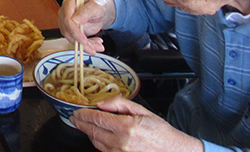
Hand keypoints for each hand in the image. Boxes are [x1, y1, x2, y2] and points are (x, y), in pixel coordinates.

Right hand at [57, 0, 114, 52]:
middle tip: (93, 49)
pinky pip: (76, 41)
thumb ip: (86, 11)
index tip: (84, 41)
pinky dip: (87, 46)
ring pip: (72, 39)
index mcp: (69, 4)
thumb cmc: (99, 6)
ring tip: (98, 47)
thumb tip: (75, 20)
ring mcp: (67, 24)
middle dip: (80, 42)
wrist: (102, 12)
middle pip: (67, 31)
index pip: (67, 20)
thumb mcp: (96, 7)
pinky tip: (97, 44)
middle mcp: (65, 14)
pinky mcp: (72, 32)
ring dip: (85, 46)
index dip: (75, 32)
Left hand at [72, 97, 203, 151]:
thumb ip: (120, 104)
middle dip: (81, 123)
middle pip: (92, 132)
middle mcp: (121, 143)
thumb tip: (101, 102)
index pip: (97, 119)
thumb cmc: (161, 132)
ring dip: (88, 133)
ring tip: (84, 125)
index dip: (84, 114)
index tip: (77, 111)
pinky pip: (104, 151)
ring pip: (96, 142)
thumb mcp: (142, 111)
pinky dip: (98, 142)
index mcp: (126, 127)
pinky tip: (98, 136)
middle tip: (74, 118)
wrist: (174, 151)